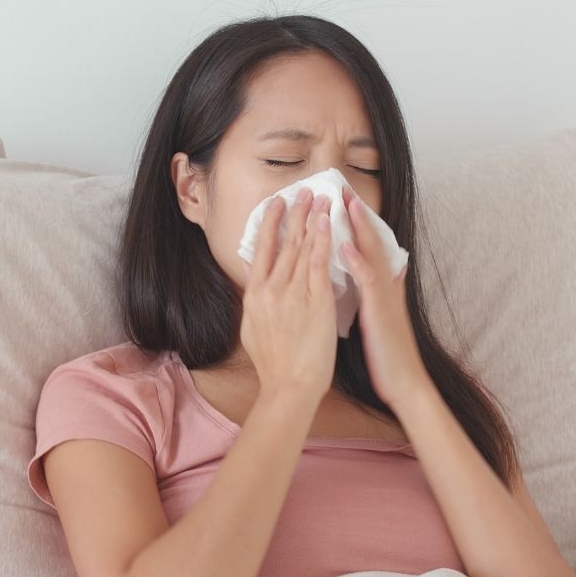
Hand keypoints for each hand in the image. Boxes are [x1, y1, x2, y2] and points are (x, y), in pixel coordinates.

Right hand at [238, 187, 337, 401]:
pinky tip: (326, 222)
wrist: (288, 386)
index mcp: (255, 295)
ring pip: (301, 248)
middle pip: (283, 243)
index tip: (277, 203)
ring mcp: (293, 293)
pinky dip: (322, 240)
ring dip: (310, 219)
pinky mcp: (315, 301)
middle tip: (302, 190)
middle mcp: (271, 289)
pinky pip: (318, 263)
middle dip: (294, 214)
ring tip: (318, 196)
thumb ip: (252, 298)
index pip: (262, 250)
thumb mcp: (252, 328)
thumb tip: (249, 273)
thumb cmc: (273, 365)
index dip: (271, 223)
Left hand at [339, 185, 427, 407]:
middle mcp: (385, 284)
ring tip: (344, 202)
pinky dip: (357, 262)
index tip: (339, 198)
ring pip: (371, 253)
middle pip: (370, 241)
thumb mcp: (373, 317)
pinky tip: (344, 247)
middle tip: (340, 186)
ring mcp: (384, 296)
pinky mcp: (380, 311)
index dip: (355, 221)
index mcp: (381, 285)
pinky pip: (368, 282)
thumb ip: (365, 295)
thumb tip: (354, 280)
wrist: (403, 382)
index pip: (367, 246)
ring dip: (358, 227)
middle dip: (355, 213)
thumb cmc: (385, 353)